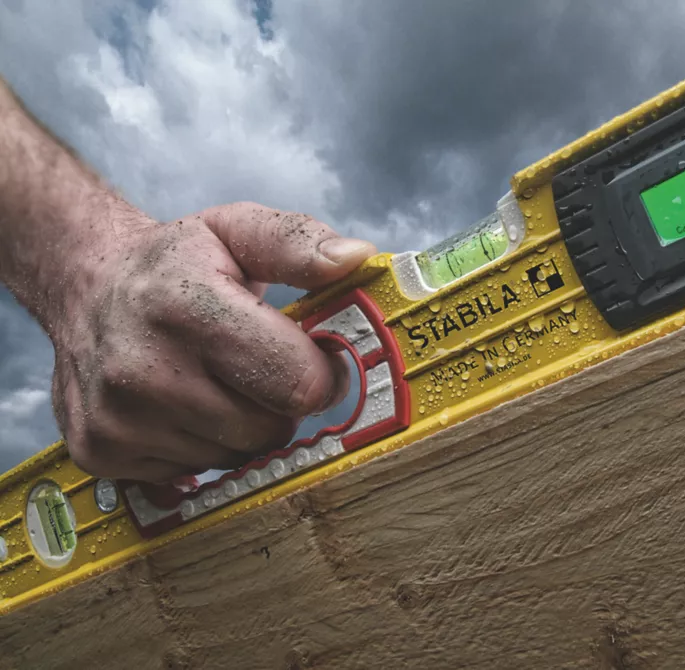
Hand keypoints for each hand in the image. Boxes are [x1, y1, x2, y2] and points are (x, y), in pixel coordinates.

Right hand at [50, 202, 374, 481]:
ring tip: (212, 380)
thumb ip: (299, 243)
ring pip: (235, 457)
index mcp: (185, 307)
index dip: (322, 373)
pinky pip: (194, 473)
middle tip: (257, 367)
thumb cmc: (172, 263)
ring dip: (240, 427)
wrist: (82, 287)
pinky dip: (200, 445)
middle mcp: (143, 369)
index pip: (298, 382)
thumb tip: (357, 258)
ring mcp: (118, 420)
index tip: (315, 357)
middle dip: (279, 402)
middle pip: (270, 429)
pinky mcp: (101, 454)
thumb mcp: (236, 230)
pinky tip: (180, 404)